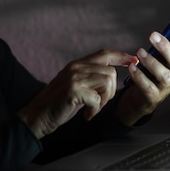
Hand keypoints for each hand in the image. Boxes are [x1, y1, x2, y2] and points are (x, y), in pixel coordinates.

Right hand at [17, 50, 137, 138]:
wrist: (36, 117)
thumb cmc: (57, 104)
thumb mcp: (74, 85)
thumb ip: (89, 78)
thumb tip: (111, 75)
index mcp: (77, 64)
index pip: (104, 54)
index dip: (121, 56)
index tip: (133, 61)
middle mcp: (76, 67)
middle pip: (110, 71)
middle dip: (111, 90)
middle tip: (99, 103)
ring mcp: (74, 78)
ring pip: (107, 82)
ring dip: (104, 100)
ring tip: (93, 108)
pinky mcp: (73, 91)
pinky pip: (97, 98)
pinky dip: (95, 110)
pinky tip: (86, 115)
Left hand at [116, 22, 169, 125]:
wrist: (144, 96)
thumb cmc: (155, 71)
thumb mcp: (164, 56)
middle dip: (165, 47)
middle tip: (152, 35)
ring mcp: (166, 87)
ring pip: (164, 75)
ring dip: (151, 62)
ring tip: (140, 52)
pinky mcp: (154, 96)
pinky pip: (148, 87)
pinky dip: (139, 76)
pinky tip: (132, 67)